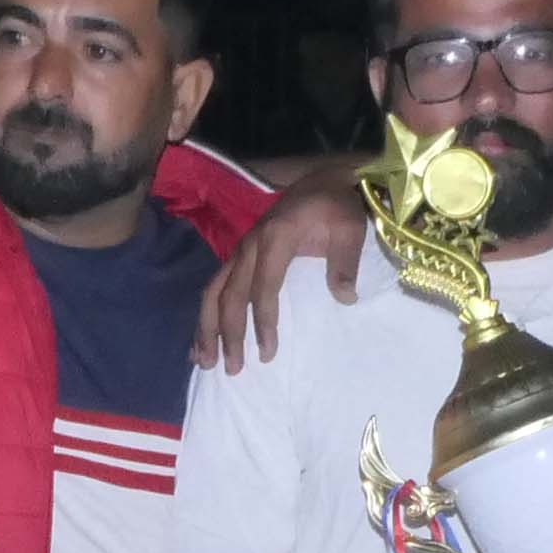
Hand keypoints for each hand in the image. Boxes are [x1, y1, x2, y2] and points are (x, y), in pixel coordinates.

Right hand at [195, 183, 371, 369]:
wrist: (323, 182)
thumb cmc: (337, 207)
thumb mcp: (350, 228)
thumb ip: (346, 262)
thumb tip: (345, 298)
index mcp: (275, 238)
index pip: (263, 288)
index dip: (262, 322)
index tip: (267, 352)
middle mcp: (250, 245)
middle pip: (229, 295)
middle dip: (228, 334)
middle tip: (233, 369)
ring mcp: (241, 250)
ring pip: (213, 292)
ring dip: (207, 328)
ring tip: (205, 362)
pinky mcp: (240, 255)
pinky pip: (215, 286)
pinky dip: (207, 315)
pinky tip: (201, 341)